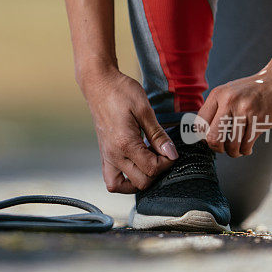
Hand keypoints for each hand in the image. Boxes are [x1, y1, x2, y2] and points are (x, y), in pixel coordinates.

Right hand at [80, 69, 177, 192]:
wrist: (99, 84)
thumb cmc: (120, 92)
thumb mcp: (144, 109)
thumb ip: (158, 135)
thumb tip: (171, 154)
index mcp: (124, 143)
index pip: (151, 168)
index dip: (167, 163)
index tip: (171, 151)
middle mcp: (113, 154)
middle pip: (141, 182)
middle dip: (156, 172)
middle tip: (161, 154)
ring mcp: (106, 156)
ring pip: (123, 187)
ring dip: (139, 180)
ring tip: (148, 163)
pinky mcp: (104, 154)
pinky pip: (111, 180)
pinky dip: (125, 180)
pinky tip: (136, 166)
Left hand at [198, 64, 271, 156]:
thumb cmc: (256, 90)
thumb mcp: (231, 92)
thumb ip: (217, 108)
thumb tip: (203, 135)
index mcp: (218, 94)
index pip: (199, 124)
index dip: (204, 137)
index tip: (212, 140)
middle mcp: (228, 101)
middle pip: (212, 137)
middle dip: (217, 148)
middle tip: (223, 149)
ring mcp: (245, 110)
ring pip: (231, 144)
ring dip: (233, 152)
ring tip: (238, 150)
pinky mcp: (260, 119)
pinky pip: (246, 144)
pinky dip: (246, 150)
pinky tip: (248, 147)